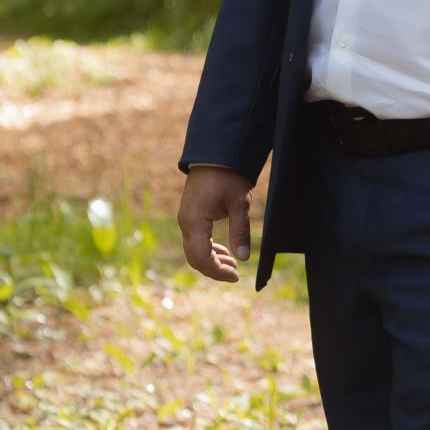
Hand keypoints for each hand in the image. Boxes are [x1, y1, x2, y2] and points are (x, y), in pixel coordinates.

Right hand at [178, 166, 252, 283]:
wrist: (215, 153)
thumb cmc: (228, 176)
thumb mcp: (239, 203)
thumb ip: (240, 231)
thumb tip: (244, 257)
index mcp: (195, 221)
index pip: (201, 257)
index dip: (217, 271)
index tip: (236, 276)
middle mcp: (186, 223)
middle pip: (194, 258)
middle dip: (214, 269)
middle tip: (235, 273)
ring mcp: (186, 219)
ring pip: (193, 250)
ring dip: (211, 260)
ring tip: (232, 263)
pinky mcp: (190, 215)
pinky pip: (195, 240)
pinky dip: (207, 249)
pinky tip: (223, 251)